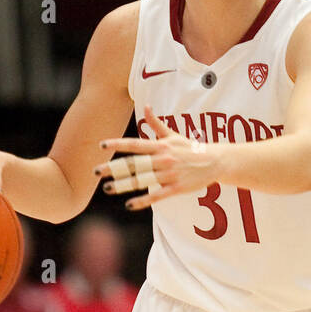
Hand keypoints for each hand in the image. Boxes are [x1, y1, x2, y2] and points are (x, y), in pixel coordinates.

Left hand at [93, 105, 218, 209]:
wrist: (214, 161)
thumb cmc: (190, 148)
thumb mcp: (173, 134)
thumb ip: (156, 123)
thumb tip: (146, 106)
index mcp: (160, 146)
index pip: (135, 144)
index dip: (117, 144)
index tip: (101, 146)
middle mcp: (162, 159)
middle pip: (134, 164)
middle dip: (114, 168)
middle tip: (96, 171)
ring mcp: (169, 174)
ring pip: (143, 180)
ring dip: (124, 185)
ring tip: (108, 188)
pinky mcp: (177, 187)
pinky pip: (157, 195)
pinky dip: (143, 201)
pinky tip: (129, 205)